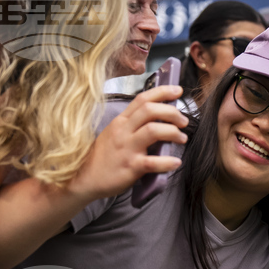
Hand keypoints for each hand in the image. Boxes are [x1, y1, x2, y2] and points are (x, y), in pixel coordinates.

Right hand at [67, 85, 187, 201]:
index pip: (142, 99)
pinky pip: (152, 162)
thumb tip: (159, 118)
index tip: (178, 90)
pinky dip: (167, 162)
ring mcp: (127, 149)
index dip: (162, 92)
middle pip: (150, 110)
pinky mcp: (130, 167)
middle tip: (184, 121)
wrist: (84, 178)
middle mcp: (123, 131)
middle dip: (172, 112)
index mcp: (121, 121)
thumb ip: (133, 125)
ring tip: (182, 138)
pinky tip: (176, 162)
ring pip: (153, 131)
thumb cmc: (103, 157)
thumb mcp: (114, 133)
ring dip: (173, 132)